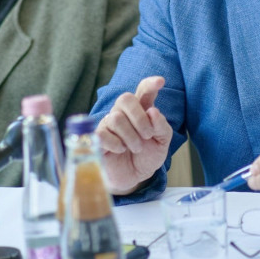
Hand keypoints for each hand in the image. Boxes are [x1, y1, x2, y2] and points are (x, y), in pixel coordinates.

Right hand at [96, 76, 172, 194]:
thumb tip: (153, 111)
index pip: (143, 90)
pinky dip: (116, 144)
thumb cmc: (148, 155)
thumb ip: (161, 126)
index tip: (161, 81)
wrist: (135, 177)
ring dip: (130, 137)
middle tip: (147, 135)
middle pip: (125, 98)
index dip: (150, 84)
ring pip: (115, 118)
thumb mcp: (162, 142)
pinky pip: (103, 133)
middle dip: (139, 118)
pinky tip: (121, 150)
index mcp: (142, 109)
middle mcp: (123, 112)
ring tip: (136, 148)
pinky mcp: (97, 138)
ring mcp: (108, 124)